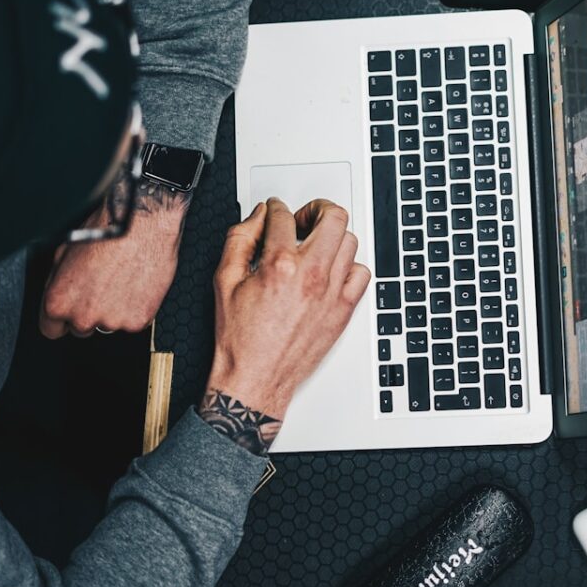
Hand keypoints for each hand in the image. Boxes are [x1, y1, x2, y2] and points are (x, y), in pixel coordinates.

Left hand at [39, 181, 188, 337]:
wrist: (142, 224)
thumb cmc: (105, 231)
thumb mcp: (64, 252)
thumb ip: (57, 283)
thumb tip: (59, 293)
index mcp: (58, 302)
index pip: (52, 329)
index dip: (63, 317)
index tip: (73, 306)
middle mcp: (83, 317)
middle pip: (82, 328)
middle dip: (90, 311)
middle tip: (103, 285)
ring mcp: (112, 322)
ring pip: (110, 324)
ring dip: (115, 309)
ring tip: (123, 279)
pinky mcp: (138, 320)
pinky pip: (134, 320)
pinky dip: (137, 307)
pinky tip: (137, 283)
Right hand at [199, 198, 369, 452]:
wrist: (256, 379)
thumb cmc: (240, 338)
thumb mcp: (224, 281)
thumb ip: (240, 239)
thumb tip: (257, 217)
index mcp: (279, 264)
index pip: (284, 215)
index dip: (276, 207)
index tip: (275, 211)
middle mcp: (312, 275)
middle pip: (333, 217)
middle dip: (316, 209)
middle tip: (304, 219)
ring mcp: (332, 292)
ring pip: (350, 241)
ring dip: (332, 236)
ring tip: (316, 245)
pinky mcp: (344, 310)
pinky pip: (361, 273)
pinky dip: (349, 266)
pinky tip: (331, 271)